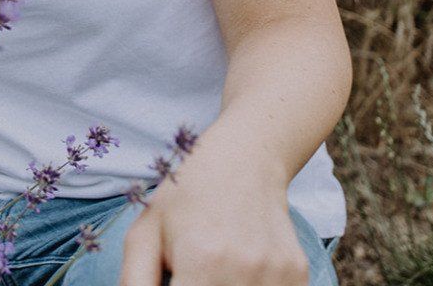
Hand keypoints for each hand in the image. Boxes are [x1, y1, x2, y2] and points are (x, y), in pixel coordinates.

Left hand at [118, 154, 308, 285]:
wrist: (243, 159)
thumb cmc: (186, 194)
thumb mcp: (146, 229)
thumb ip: (135, 279)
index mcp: (201, 260)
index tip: (177, 279)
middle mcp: (243, 270)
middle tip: (193, 271)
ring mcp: (276, 274)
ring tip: (214, 269)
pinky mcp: (298, 273)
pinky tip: (240, 268)